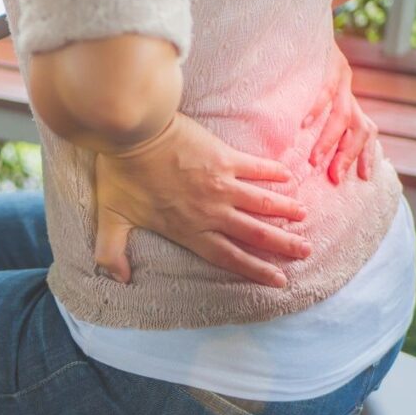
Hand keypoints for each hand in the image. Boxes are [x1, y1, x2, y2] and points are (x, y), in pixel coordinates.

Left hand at [94, 111, 309, 288]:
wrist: (132, 134)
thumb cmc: (120, 174)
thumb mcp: (111, 218)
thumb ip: (111, 252)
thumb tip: (117, 280)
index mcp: (188, 229)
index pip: (228, 256)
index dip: (255, 269)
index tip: (278, 280)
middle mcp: (210, 211)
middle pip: (255, 233)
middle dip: (283, 245)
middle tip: (305, 252)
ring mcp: (221, 184)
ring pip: (263, 202)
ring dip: (286, 210)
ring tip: (303, 216)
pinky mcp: (224, 157)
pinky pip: (257, 168)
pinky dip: (274, 173)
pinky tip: (288, 177)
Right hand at [302, 41, 377, 183]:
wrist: (307, 14)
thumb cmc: (305, 54)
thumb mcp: (316, 81)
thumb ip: (318, 105)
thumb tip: (301, 134)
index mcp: (348, 94)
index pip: (367, 129)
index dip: (368, 153)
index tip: (364, 177)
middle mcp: (348, 88)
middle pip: (359, 127)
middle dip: (349, 155)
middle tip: (335, 177)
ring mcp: (340, 75)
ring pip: (342, 115)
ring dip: (329, 141)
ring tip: (316, 160)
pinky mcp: (327, 63)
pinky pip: (323, 90)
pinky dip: (315, 108)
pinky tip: (304, 124)